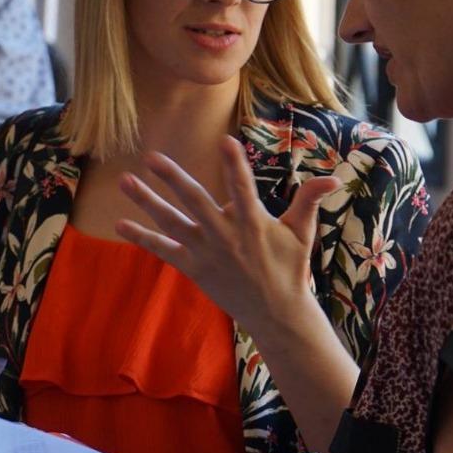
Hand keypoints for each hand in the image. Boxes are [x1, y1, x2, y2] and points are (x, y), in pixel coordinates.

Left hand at [117, 139, 338, 343]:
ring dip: (146, 201)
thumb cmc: (290, 267)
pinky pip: (164, 249)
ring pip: (171, 221)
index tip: (225, 141)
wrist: (275, 311)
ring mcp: (206, 252)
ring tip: (125, 180)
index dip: (235, 164)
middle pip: (195, 200)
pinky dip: (142, 237)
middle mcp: (226, 235)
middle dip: (173, 178)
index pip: (244, 187)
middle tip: (152, 157)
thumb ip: (310, 201)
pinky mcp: (194, 267)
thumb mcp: (302, 232)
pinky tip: (119, 225)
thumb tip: (334, 177)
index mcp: (254, 222)